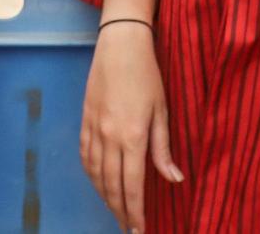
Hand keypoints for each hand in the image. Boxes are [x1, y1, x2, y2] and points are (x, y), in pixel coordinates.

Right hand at [80, 22, 181, 232]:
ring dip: (104, 196)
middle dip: (119, 210)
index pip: (133, 186)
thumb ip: (163, 149)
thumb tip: (174, 179)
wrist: (120, 45)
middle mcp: (110, 138)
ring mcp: (94, 129)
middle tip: (127, 226)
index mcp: (133, 137)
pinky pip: (85, 156)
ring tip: (114, 209)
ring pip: (96, 174)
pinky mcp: (85, 120)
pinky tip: (98, 182)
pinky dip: (91, 175)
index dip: (135, 211)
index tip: (138, 228)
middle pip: (112, 185)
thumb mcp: (162, 111)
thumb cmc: (147, 75)